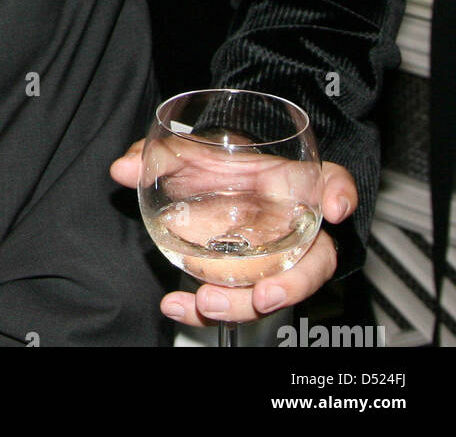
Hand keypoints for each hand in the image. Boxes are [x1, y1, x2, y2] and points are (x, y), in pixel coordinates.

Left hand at [111, 139, 353, 324]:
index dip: (340, 192)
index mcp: (289, 184)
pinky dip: (206, 311)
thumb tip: (122, 168)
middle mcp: (292, 225)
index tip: (336, 207)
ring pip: (278, 291)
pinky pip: (235, 301)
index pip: (331, 180)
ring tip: (207, 305)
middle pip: (313, 261)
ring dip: (246, 306)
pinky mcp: (245, 281)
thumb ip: (157, 155)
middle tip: (263, 296)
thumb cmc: (216, 166)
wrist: (211, 188)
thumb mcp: (187, 151)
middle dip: (293, 284)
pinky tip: (178, 307)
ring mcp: (273, 258)